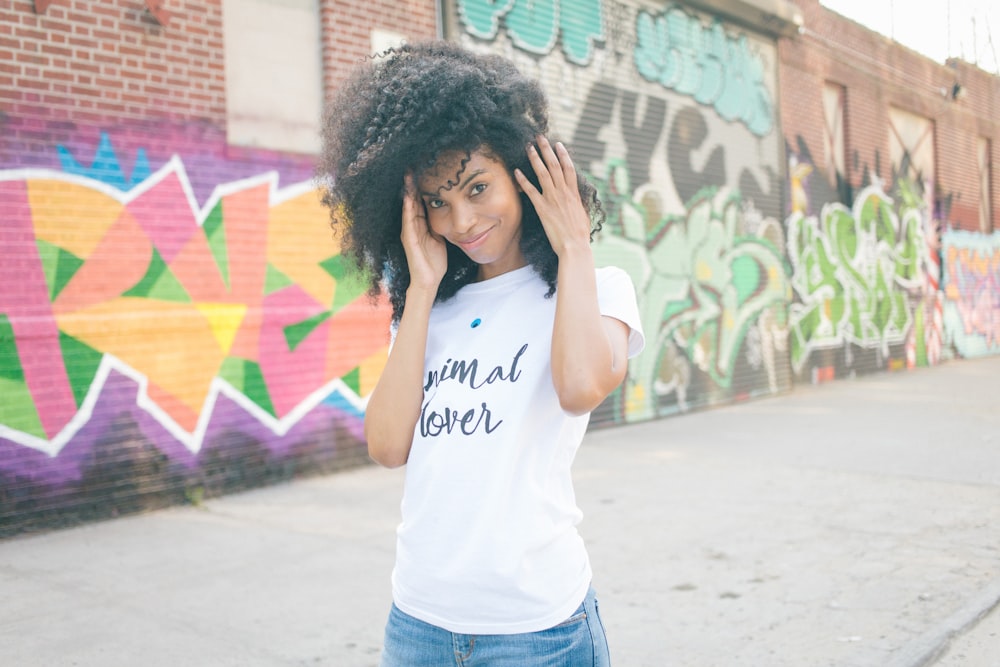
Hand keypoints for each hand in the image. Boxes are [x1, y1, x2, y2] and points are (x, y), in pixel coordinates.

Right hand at [401, 173, 446, 290]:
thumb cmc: (435, 261)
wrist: (429, 281)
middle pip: (411, 200)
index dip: (421, 186)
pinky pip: (408, 221)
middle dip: (411, 184)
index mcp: (421, 225)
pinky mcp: (409, 241)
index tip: (424, 169)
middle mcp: (412, 226)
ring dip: (407, 192)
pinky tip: (408, 197)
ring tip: (408, 175)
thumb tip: (451, 211)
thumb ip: (442, 224)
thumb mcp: (441, 237)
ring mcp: (409, 233)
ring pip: (408, 207)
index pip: (420, 201)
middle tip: (411, 165)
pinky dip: (408, 209)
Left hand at [515, 136, 591, 255]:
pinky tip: (516, 171)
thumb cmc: (579, 234)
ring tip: (528, 147)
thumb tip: (577, 199)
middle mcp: (563, 192)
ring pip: (543, 173)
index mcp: (574, 193)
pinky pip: (531, 190)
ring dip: (535, 158)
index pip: (568, 168)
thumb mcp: (582, 214)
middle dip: (547, 149)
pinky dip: (523, 180)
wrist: (574, 245)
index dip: (563, 155)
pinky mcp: (542, 208)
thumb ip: (578, 203)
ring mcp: (552, 198)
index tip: (558, 144)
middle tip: (540, 137)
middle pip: (554, 165)